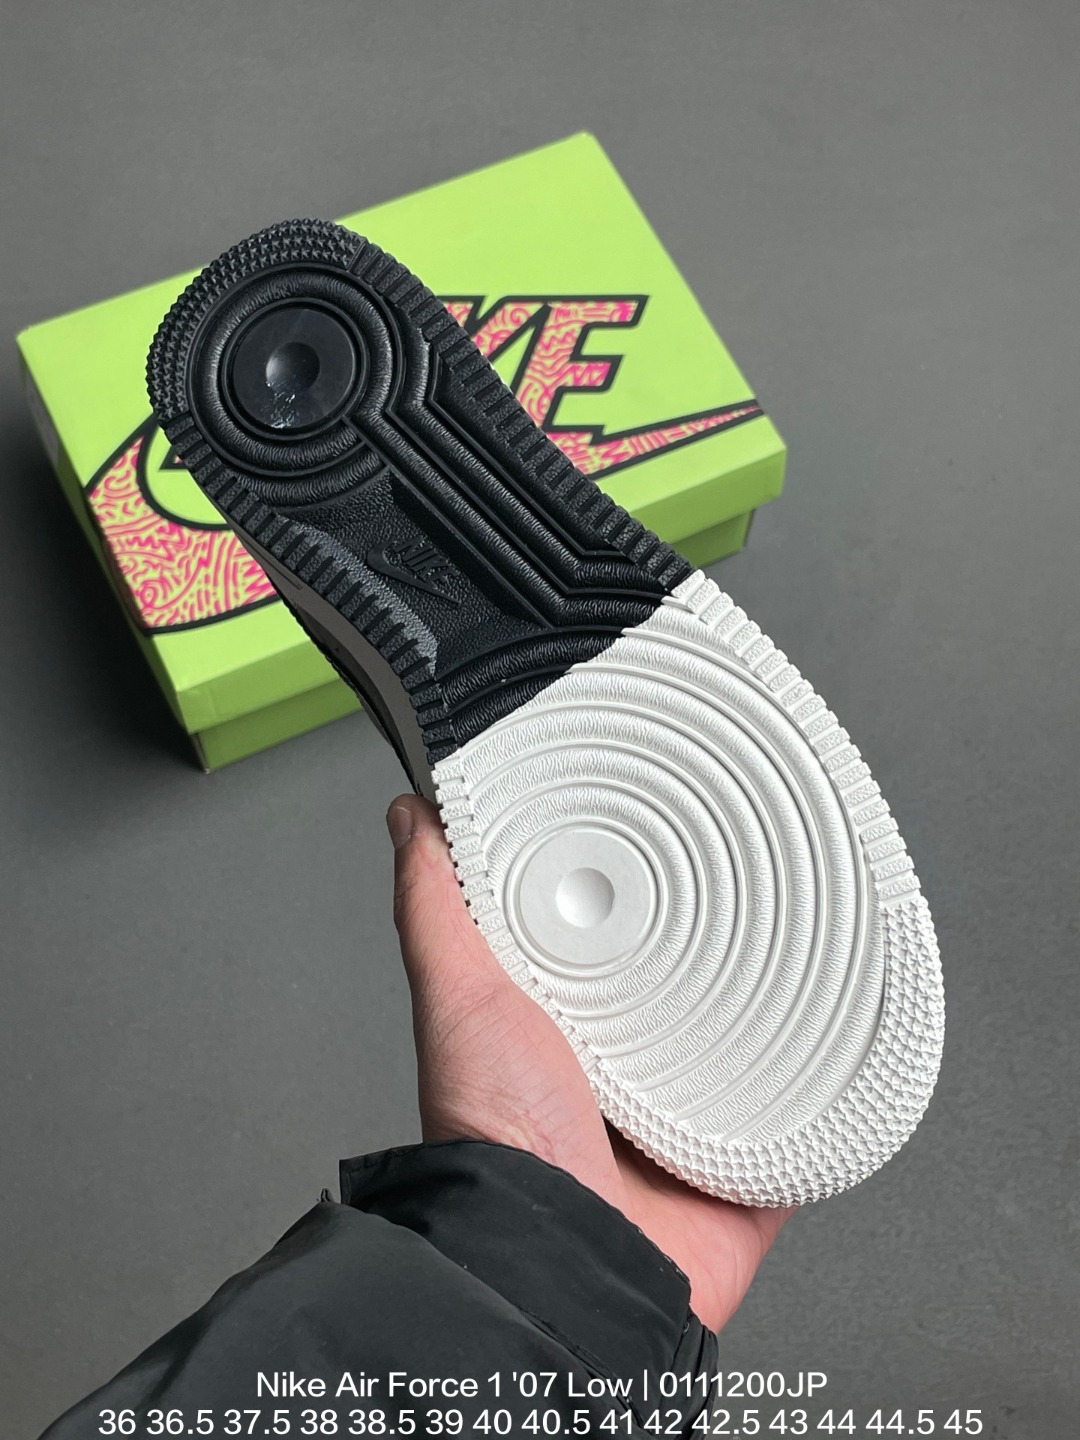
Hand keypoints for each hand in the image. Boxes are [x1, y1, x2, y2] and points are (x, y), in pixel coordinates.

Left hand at [386, 795, 792, 1332]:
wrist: (562, 1262)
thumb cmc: (498, 1141)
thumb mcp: (459, 999)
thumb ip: (435, 909)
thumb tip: (411, 819)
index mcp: (562, 1033)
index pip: (607, 946)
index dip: (630, 898)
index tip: (660, 846)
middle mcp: (624, 1080)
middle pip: (684, 994)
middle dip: (719, 949)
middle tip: (752, 893)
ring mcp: (686, 1128)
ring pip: (749, 1050)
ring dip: (776, 1014)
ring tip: (809, 953)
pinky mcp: (743, 1173)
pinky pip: (801, 1125)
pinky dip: (825, 1092)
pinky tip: (846, 1047)